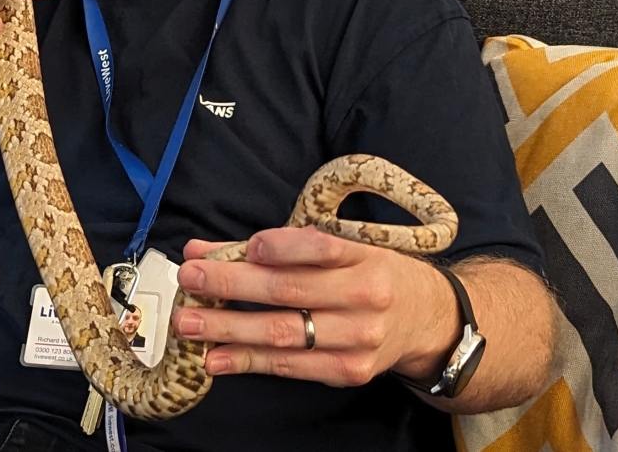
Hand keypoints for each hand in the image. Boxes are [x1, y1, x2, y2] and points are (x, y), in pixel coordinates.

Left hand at [172, 227, 459, 387]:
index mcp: (362, 257)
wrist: (429, 321)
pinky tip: (216, 358)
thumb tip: (203, 250)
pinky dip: (248, 362)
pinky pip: (290, 366)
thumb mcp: (340, 249)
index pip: (320, 248)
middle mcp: (363, 297)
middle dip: (232, 285)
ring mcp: (357, 339)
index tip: (247, 247)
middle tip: (190, 279)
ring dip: (229, 329)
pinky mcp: (348, 371)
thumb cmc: (370, 275)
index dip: (282, 247)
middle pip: (289, 291)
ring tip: (188, 324)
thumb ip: (271, 247)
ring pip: (283, 333)